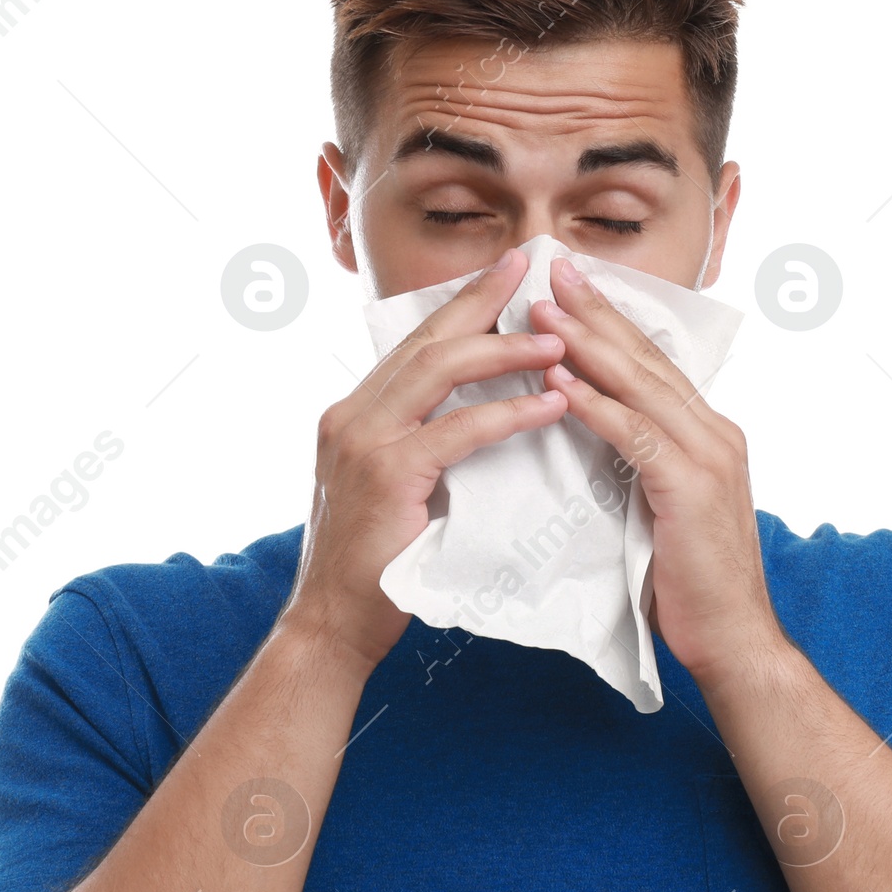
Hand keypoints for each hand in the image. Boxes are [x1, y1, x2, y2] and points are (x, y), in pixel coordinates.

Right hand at [281, 249, 569, 671]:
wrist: (334, 624)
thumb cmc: (374, 567)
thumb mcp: (395, 490)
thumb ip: (421, 448)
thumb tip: (474, 420)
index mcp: (354, 413)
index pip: (415, 345)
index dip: (461, 306)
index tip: (506, 272)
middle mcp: (351, 415)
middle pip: (427, 340)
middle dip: (482, 300)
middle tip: (532, 268)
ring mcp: (362, 441)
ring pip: (440, 372)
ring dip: (505, 351)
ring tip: (558, 341)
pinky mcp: (386, 474)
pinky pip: (457, 430)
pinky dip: (508, 412)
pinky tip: (551, 403)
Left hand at [528, 257, 787, 688]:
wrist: (733, 639)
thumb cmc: (689, 586)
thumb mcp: (660, 511)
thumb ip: (639, 468)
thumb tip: (595, 443)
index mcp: (708, 434)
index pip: (652, 365)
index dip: (610, 323)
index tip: (568, 288)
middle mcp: (715, 432)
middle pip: (647, 358)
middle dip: (597, 311)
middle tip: (552, 269)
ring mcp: (708, 456)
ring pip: (640, 386)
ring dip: (587, 344)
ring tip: (543, 310)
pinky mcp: (691, 488)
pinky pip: (635, 435)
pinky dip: (595, 404)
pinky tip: (560, 380)